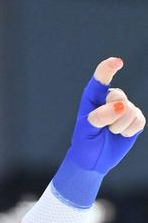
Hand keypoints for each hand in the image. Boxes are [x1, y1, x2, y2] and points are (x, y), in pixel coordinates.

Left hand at [67, 57, 144, 173]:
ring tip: (109, 132)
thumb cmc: (85, 142)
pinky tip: (120, 135)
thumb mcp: (86, 131)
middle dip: (112, 115)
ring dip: (119, 127)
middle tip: (102, 128)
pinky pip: (138, 121)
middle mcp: (109, 98)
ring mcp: (124, 107)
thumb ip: (99, 117)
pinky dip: (129, 132)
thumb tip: (121, 106)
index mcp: (92, 97)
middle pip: (119, 97)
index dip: (109, 68)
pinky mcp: (134, 118)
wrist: (94, 160)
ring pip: (129, 111)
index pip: (100, 79)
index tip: (117, 63)